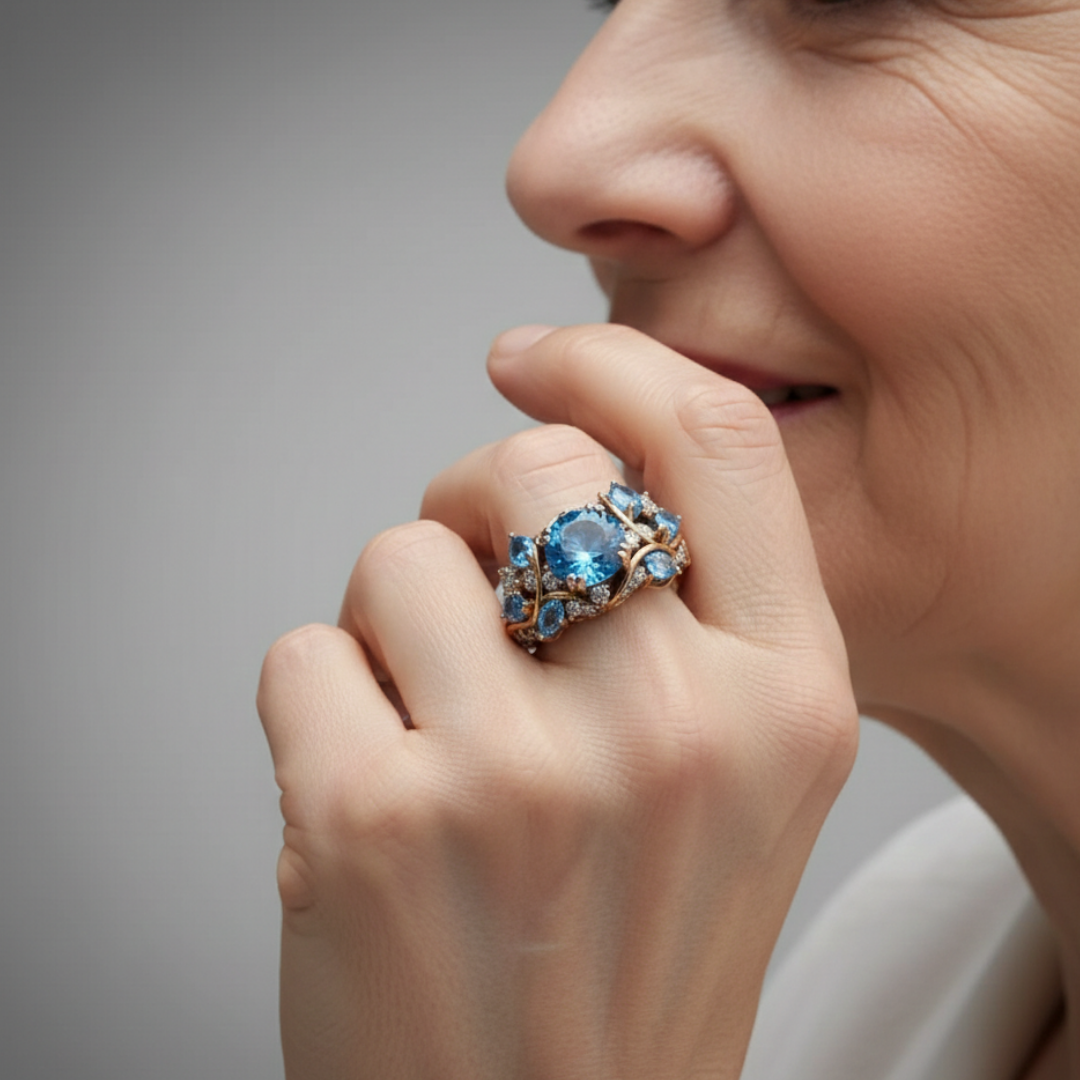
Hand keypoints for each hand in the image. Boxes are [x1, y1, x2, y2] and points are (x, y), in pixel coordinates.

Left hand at [257, 324, 857, 1079]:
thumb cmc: (635, 949)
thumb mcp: (742, 776)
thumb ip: (695, 611)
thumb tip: (578, 447)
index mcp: (787, 701)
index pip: (716, 441)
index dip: (614, 365)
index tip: (540, 362)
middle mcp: (672, 729)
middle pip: (530, 471)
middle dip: (471, 497)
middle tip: (466, 582)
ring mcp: (517, 778)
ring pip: (398, 556)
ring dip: (392, 626)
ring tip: (429, 733)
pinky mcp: (371, 822)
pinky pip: (302, 653)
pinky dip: (319, 706)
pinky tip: (370, 797)